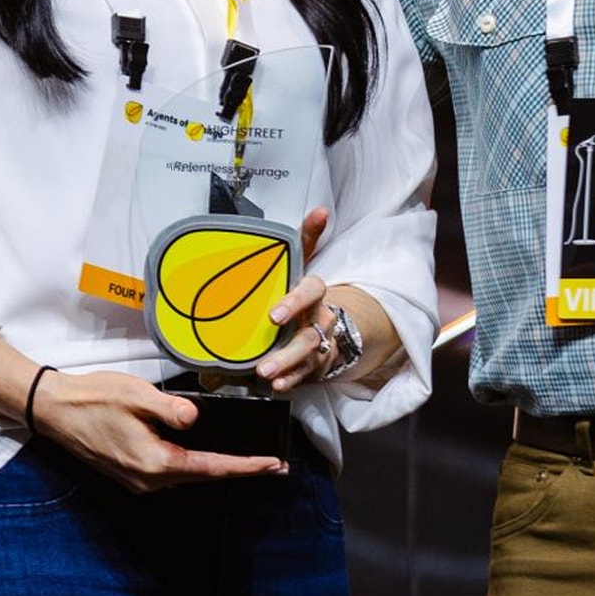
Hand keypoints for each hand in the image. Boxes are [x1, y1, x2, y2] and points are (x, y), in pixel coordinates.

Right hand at [32, 369, 285, 492]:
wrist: (54, 410)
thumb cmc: (93, 398)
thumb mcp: (136, 394)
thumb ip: (170, 409)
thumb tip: (196, 419)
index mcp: (154, 462)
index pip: (210, 467)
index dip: (245, 467)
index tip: (273, 466)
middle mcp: (149, 479)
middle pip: (203, 476)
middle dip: (238, 469)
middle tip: (272, 463)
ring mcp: (138, 480)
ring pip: (187, 475)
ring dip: (215, 468)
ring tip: (246, 458)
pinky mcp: (130, 473)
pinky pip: (170, 472)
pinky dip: (193, 465)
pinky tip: (203, 453)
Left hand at [257, 206, 333, 394]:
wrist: (329, 326)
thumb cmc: (306, 293)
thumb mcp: (305, 263)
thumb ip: (307, 238)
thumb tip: (320, 210)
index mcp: (314, 295)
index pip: (312, 293)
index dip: (295, 302)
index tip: (274, 314)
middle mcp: (320, 321)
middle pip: (310, 332)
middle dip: (289, 342)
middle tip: (265, 354)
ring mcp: (318, 346)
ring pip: (307, 356)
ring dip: (286, 364)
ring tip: (265, 372)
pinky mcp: (313, 366)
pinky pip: (305, 375)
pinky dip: (291, 380)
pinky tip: (276, 385)